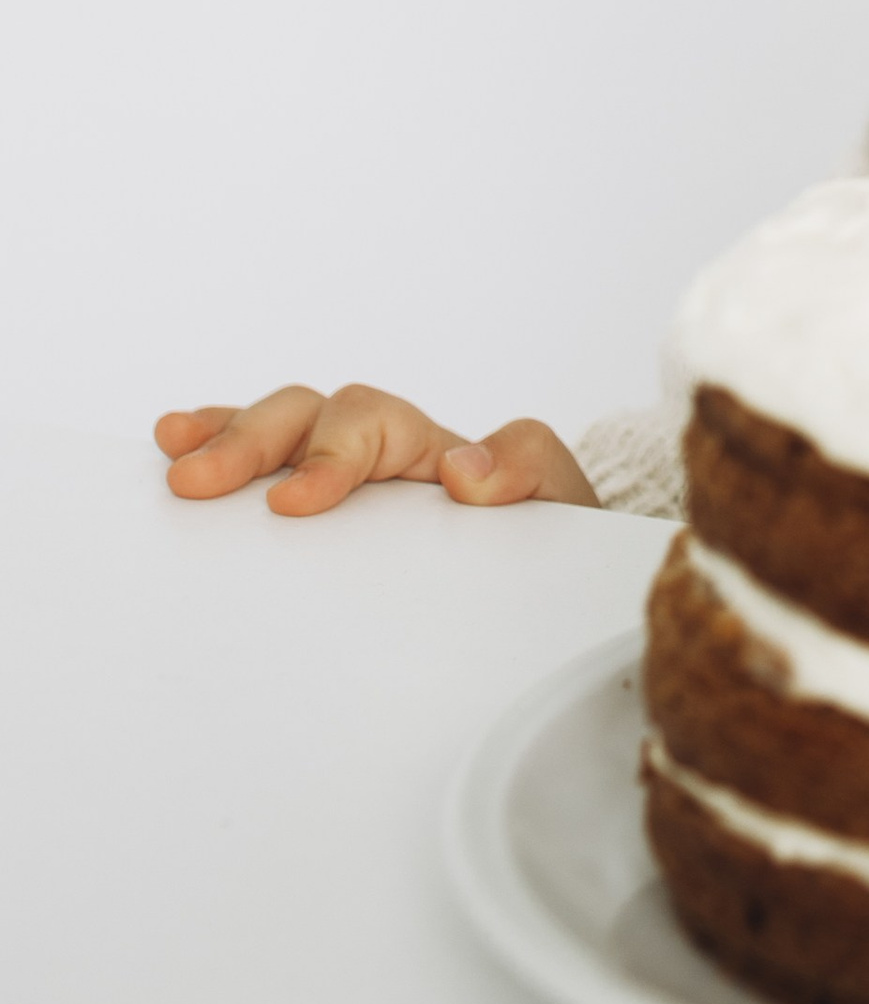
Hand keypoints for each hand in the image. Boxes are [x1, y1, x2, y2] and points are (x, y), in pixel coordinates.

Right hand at [154, 386, 598, 517]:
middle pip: (310, 416)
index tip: (293, 504)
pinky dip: (223, 451)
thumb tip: (464, 469)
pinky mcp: (322, 524)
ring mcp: (348, 485)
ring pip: (281, 432)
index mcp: (432, 451)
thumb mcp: (562, 505)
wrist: (555, 587)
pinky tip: (176, 455)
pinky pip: (268, 472)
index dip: (329, 455)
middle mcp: (381, 455)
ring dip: (225, 436)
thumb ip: (529, 472)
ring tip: (173, 451)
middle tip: (193, 481)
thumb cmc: (550, 542)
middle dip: (251, 441)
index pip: (372, 425)